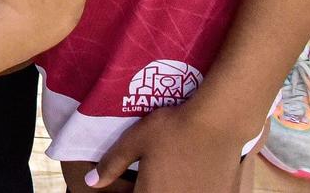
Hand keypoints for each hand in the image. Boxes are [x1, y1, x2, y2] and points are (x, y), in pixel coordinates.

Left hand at [86, 101, 250, 191]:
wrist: (218, 124)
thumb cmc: (171, 130)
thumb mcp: (134, 142)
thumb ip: (111, 165)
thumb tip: (91, 182)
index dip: (128, 191)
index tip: (131, 181)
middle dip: (148, 189)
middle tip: (148, 176)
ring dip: (168, 189)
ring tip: (168, 174)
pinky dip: (189, 189)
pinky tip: (189, 175)